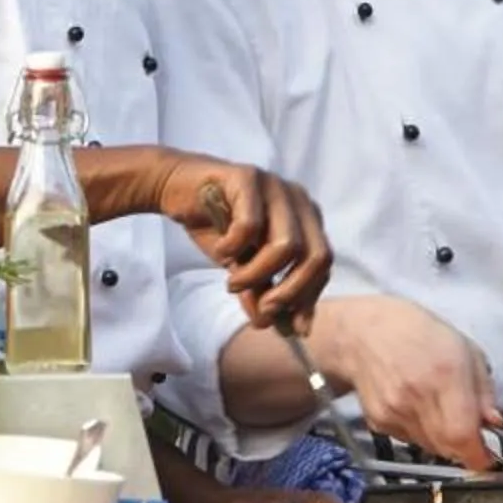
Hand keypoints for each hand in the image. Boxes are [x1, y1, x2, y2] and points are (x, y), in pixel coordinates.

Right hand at [162, 155, 331, 329]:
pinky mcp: (247, 176)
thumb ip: (263, 291)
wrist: (178, 190)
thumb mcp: (244, 268)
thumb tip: (275, 325)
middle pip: (316, 256)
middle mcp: (298, 200)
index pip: (323, 264)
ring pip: (286, 245)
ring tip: (233, 284)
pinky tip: (221, 250)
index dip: (310, 297)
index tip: (293, 325)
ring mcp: (275, 185)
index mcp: (306, 219)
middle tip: (264, 310)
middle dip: (291, 292)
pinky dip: (234, 248)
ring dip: (258, 275)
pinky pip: (250, 225)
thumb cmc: (218, 228)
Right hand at [317, 295, 502, 470]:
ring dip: (443, 440)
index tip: (488, 456)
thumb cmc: (419, 332)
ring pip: (430, 447)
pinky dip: (420, 432)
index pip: (462, 435)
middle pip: (448, 448)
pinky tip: (416, 407)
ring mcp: (394, 412)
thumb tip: (494, 423)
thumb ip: (483, 389)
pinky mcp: (378, 421)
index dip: (479, 454)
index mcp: (444, 374)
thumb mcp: (465, 349)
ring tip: (440, 411)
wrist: (361, 332)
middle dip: (464, 447)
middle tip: (469, 432)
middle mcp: (416, 397)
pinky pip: (409, 440)